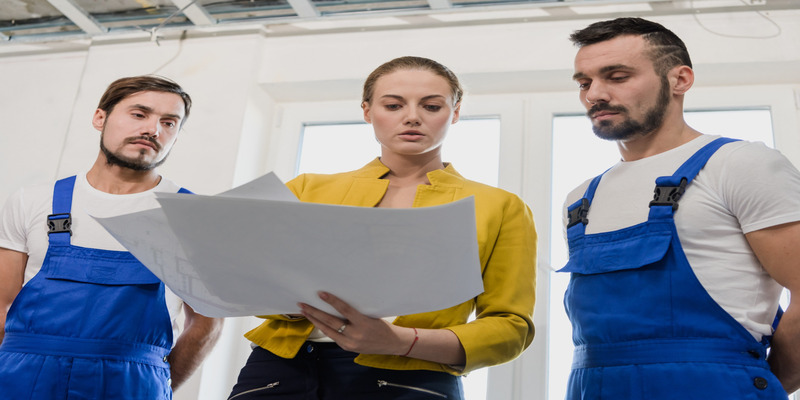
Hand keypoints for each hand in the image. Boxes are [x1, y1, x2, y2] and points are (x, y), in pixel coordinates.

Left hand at [299, 291, 414, 355]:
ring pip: (328, 331)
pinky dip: (324, 328)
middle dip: (315, 312)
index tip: (321, 293)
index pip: (345, 310)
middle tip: (303, 304)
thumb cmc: (382, 326)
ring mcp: (350, 343)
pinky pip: (333, 336)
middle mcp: (355, 335)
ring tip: (305, 312)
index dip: (332, 301)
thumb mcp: (371, 315)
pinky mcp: (347, 348)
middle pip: (331, 322)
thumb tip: (337, 302)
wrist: (391, 343)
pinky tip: (316, 322)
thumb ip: (355, 312)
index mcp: (364, 323)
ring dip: (315, 321)